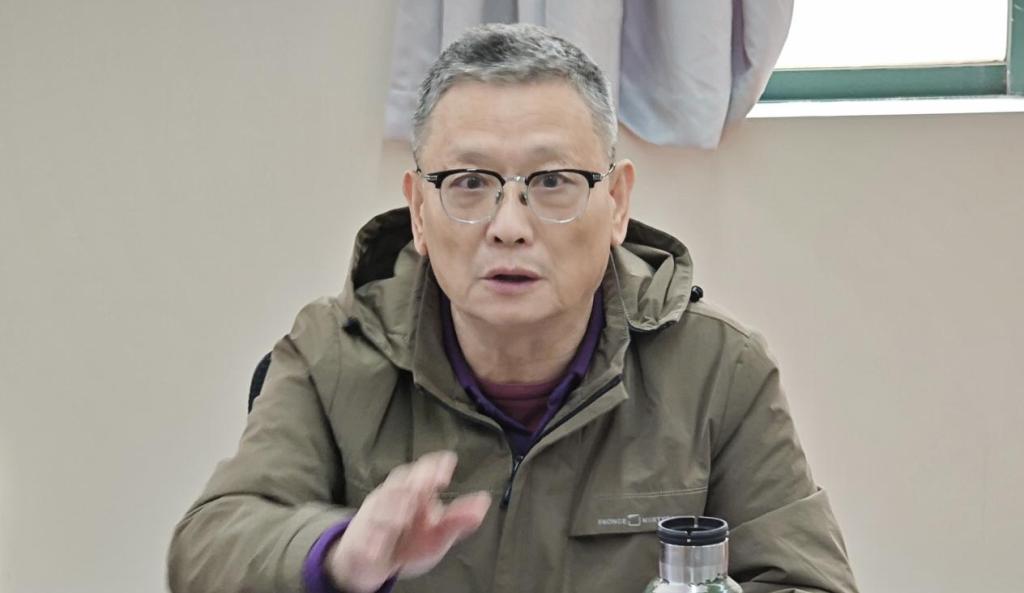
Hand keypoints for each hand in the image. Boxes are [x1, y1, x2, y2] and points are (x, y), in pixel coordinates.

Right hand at [325, 450, 491, 592]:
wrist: (370, 562)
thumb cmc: (409, 540)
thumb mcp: (437, 534)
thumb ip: (458, 519)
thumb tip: (485, 500)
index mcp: (415, 491)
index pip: (423, 470)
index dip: (434, 467)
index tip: (446, 469)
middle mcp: (393, 497)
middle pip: (401, 483)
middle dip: (412, 484)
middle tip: (424, 487)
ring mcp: (374, 516)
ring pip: (381, 506)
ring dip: (392, 511)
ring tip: (403, 519)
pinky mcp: (359, 539)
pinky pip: (363, 538)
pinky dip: (371, 542)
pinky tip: (379, 550)